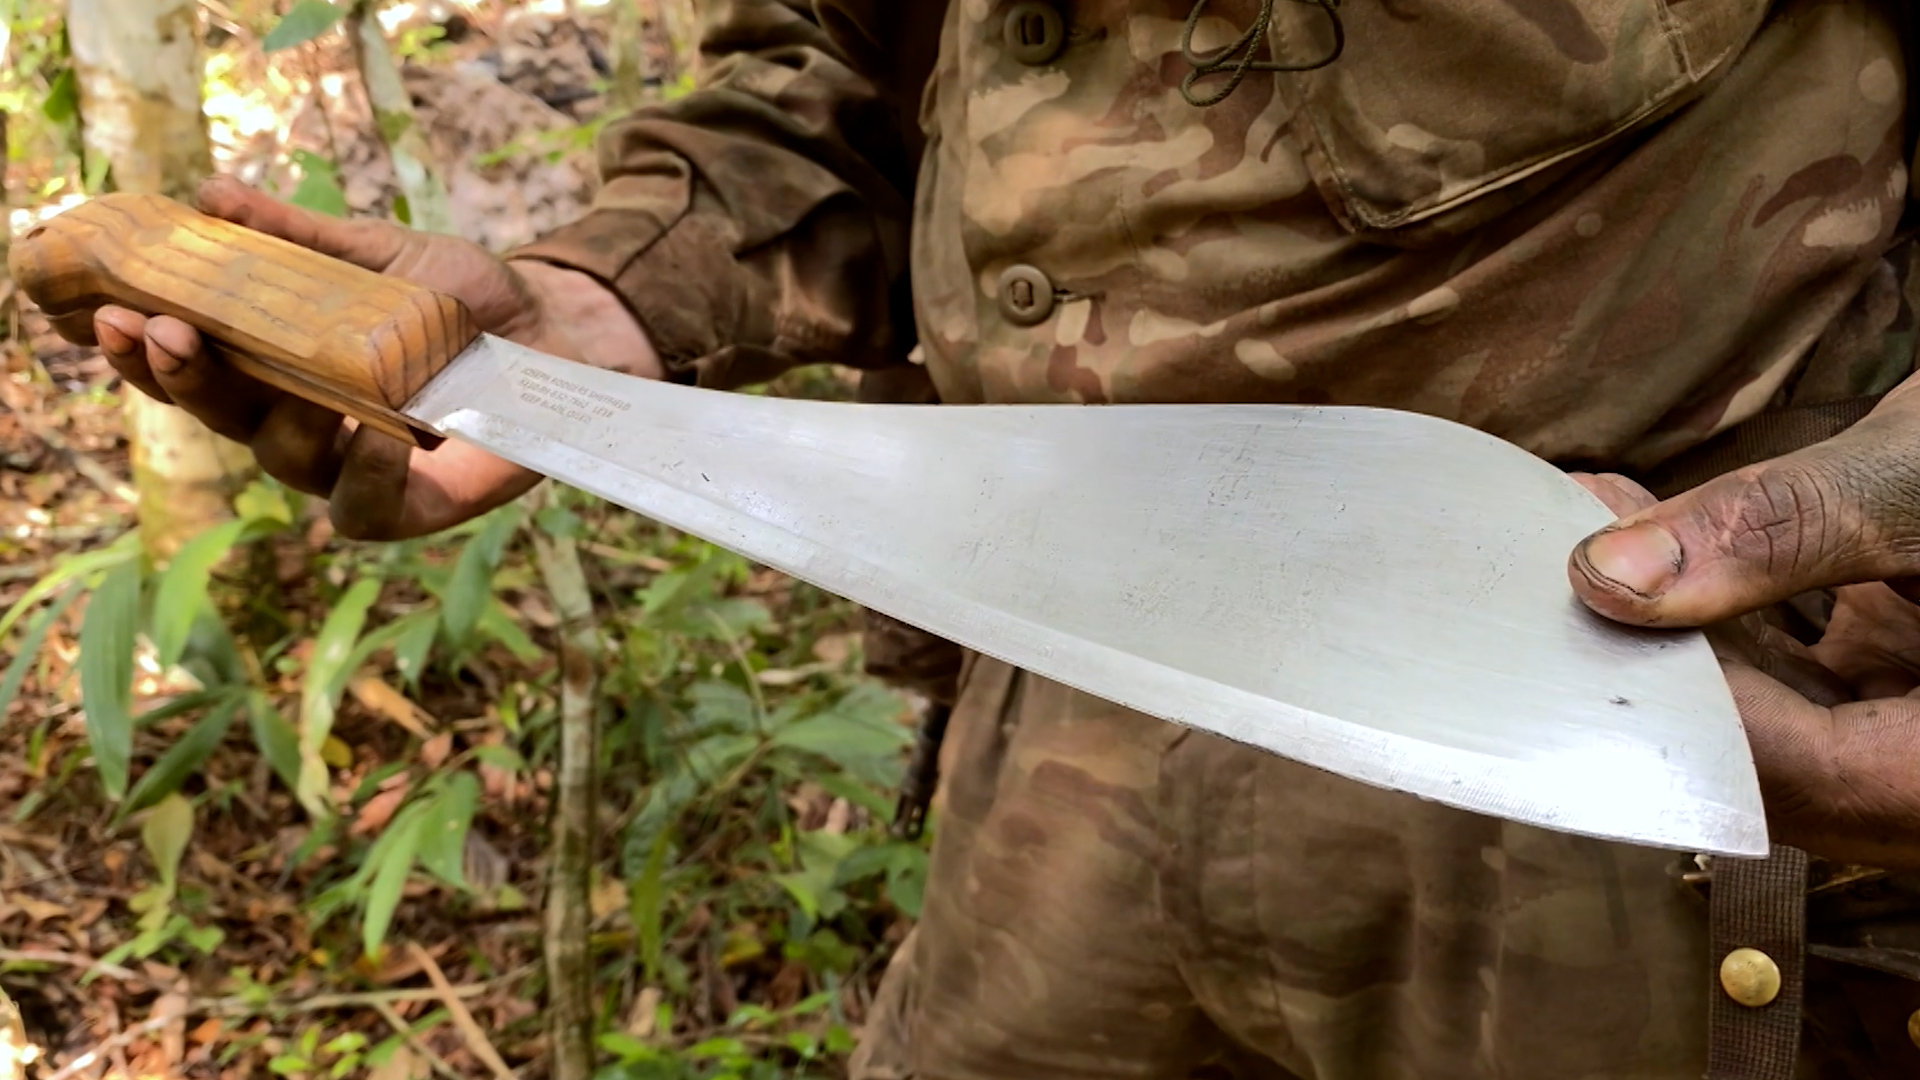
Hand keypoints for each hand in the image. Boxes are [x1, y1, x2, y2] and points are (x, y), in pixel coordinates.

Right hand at [82, 175, 659, 539]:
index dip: (147, 350)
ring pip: (281, 460)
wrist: (560, 329)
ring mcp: (357, 470)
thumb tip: (211, 193)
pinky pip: (363, 505)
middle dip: (180, 375)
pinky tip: (366, 431)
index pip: (199, 369)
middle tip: (154, 330)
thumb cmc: (464, 298)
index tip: (108, 309)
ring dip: (256, 415)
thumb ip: (297, 236)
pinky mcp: (413, 505)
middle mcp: (310, 425)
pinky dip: (358, 472)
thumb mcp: (377, 254)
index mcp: (286, 369)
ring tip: (245, 364)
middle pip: (225, 416)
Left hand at [1565, 389, 1919, 865]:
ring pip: (1775, 726)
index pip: (1803, 777)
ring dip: (1673, 633)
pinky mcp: (1908, 686)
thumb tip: (1611, 579)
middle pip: (1777, 767)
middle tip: (1552, 566)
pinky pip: (1799, 680)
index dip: (1678, 707)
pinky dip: (1720, 617)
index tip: (1572, 623)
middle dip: (1656, 664)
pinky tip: (1646, 531)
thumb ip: (1779, 530)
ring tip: (1582, 524)